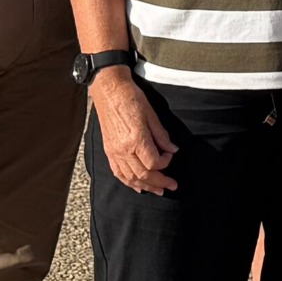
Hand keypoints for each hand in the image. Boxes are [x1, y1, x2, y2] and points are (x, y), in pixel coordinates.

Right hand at [92, 68, 176, 193]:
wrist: (110, 91)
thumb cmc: (131, 98)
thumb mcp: (152, 114)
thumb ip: (162, 136)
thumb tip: (172, 150)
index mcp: (136, 140)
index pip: (154, 163)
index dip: (165, 163)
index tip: (170, 156)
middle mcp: (123, 149)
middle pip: (142, 175)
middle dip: (159, 183)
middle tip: (171, 186)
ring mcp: (114, 152)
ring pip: (129, 178)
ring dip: (145, 186)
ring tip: (157, 190)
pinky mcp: (108, 150)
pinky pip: (118, 172)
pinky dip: (128, 182)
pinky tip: (136, 186)